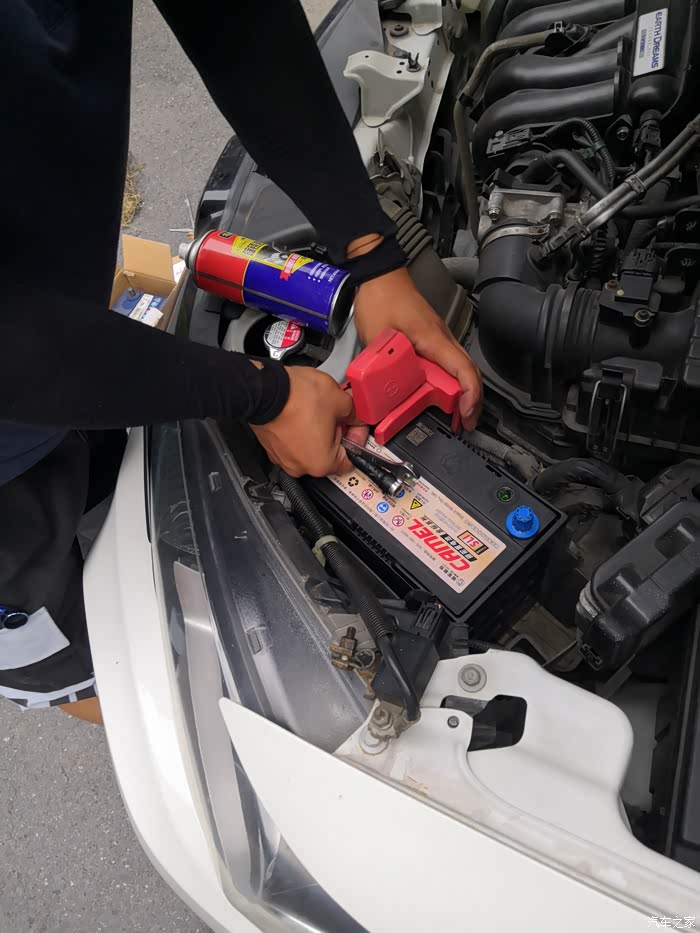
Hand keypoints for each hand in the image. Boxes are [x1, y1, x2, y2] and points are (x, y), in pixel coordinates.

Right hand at [251, 366, 357, 477]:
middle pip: (328, 455)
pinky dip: (298, 431)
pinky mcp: (270, 447)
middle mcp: (301, 467)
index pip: (350, 460)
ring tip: (316, 411)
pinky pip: (292, 443)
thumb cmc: (297, 398)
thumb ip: (356, 415)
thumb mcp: (340, 401)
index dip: (356, 440)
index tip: (355, 426)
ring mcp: (283, 459)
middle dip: (335, 434)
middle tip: (336, 414)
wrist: (265, 388)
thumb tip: (359, 418)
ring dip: (316, 433)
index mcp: (322, 464)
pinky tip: (301, 413)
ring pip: (309, 448)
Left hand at [353, 267, 482, 430]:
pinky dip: (451, 382)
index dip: (469, 396)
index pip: (464, 370)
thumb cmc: (381, 297)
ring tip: (457, 415)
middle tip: (465, 424)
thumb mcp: (375, 337)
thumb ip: (377, 368)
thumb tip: (375, 396)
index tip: (465, 415)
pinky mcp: (431, 338)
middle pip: (469, 373)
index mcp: (433, 339)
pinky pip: (448, 363)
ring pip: (460, 369)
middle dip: (472, 402)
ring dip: (462, 393)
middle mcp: (442, 338)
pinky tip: (440, 394)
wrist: (379, 273)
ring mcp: (439, 338)